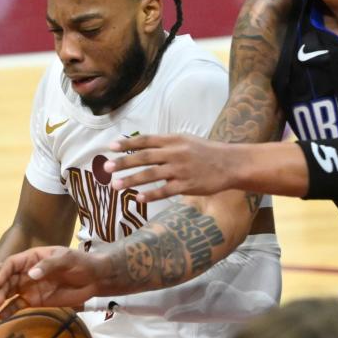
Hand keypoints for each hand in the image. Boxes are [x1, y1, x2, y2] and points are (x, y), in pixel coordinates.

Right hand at [0, 246, 108, 314]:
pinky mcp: (35, 300)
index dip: (2, 272)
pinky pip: (18, 305)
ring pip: (9, 293)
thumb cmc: (80, 263)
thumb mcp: (66, 259)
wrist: (93, 279)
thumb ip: (48, 265)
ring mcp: (29, 286)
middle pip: (6, 278)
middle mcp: (26, 271)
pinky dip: (8, 311)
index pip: (12, 263)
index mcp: (32, 257)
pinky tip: (0, 317)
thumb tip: (30, 275)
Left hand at [105, 134, 235, 201]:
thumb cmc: (206, 152)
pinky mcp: (187, 185)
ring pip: (151, 175)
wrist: (230, 164)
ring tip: (115, 185)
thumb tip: (141, 146)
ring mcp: (181, 170)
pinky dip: (150, 195)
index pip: (146, 140)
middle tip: (106, 167)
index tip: (111, 147)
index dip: (127, 144)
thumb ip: (165, 144)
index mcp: (174, 140)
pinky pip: (165, 191)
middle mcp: (175, 153)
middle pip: (144, 157)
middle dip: (124, 162)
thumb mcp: (186, 140)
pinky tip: (137, 198)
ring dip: (131, 180)